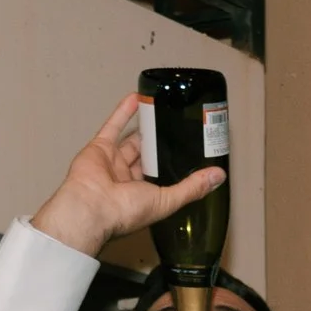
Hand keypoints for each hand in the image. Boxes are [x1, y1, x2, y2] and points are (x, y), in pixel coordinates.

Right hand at [30, 94, 225, 257]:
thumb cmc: (127, 211)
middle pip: (147, 158)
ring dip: (146, 128)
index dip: (175, 166)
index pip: (163, 178)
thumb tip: (219, 176)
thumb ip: (192, 187)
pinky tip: (138, 98)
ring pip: (132, 141)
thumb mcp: (167, 201)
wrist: (91, 205)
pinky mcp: (99, 148)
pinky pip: (113, 127)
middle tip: (179, 128)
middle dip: (161, 145)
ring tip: (162, 112)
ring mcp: (113, 163)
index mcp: (144, 196)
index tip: (192, 152)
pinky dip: (124, 112)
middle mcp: (128, 180)